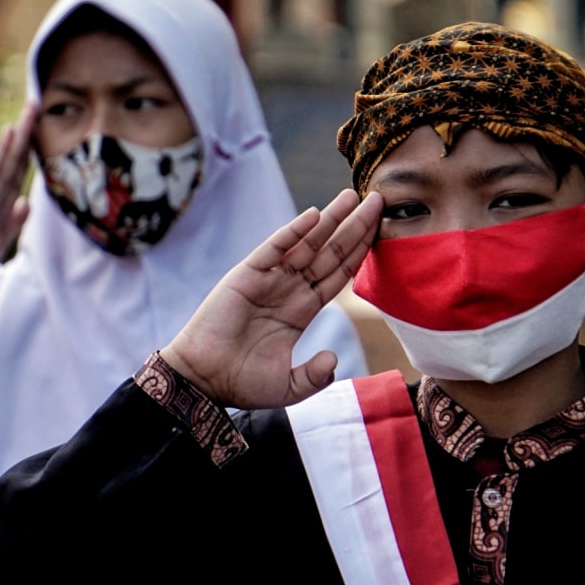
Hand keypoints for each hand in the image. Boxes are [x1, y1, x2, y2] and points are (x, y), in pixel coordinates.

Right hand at [0, 102, 39, 282]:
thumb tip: (25, 201)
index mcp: (0, 203)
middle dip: (28, 131)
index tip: (42, 129)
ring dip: (22, 132)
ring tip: (31, 107)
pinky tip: (11, 132)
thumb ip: (12, 223)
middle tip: (37, 102)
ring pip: (8, 158)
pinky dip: (2, 152)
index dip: (31, 150)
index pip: (19, 171)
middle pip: (16, 157)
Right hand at [161, 189, 381, 408]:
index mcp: (301, 310)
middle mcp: (289, 289)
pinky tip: (314, 215)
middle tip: (378, 200)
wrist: (203, 381)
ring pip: (308, 243)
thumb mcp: (289, 387)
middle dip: (355, 227)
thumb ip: (315, 376)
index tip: (381, 231)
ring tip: (353, 196)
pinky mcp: (246, 275)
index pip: (339, 274)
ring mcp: (269, 280)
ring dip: (331, 219)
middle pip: (330, 252)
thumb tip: (332, 357)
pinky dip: (293, 231)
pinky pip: (275, 248)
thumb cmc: (241, 383)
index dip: (361, 253)